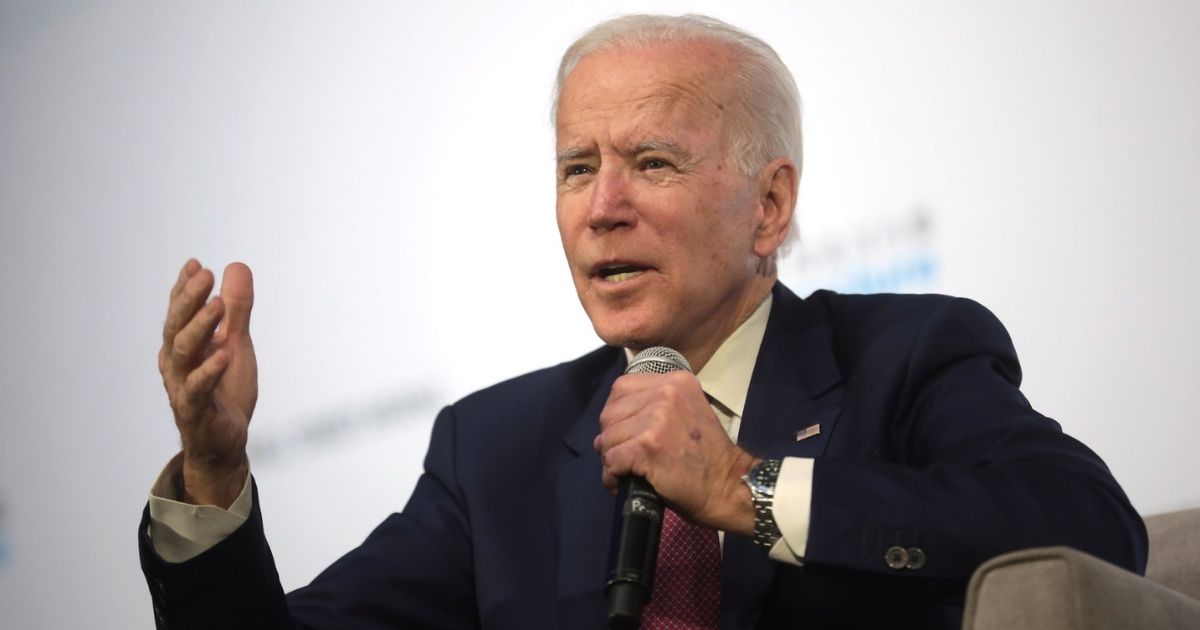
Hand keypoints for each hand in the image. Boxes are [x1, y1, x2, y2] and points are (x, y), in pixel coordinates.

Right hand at [158, 259, 257, 506]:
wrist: (224, 442)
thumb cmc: (225, 390)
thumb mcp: (236, 343)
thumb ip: (237, 310)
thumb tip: (236, 266)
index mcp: (182, 347)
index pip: (179, 312)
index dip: (184, 288)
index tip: (195, 264)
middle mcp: (176, 364)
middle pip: (177, 327)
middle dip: (189, 299)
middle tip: (205, 275)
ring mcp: (182, 387)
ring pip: (184, 353)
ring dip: (200, 327)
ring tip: (218, 304)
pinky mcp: (195, 411)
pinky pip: (199, 389)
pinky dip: (210, 371)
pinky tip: (224, 354)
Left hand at [594, 371, 757, 533]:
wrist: (728, 485)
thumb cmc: (706, 456)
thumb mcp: (686, 411)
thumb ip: (656, 404)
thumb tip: (615, 417)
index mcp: (675, 381)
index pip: (621, 388)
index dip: (616, 413)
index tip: (623, 432)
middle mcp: (666, 393)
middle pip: (610, 413)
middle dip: (610, 438)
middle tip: (621, 457)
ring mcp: (656, 418)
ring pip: (607, 438)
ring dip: (610, 459)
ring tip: (623, 472)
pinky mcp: (647, 446)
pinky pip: (612, 459)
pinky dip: (611, 476)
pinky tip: (621, 482)